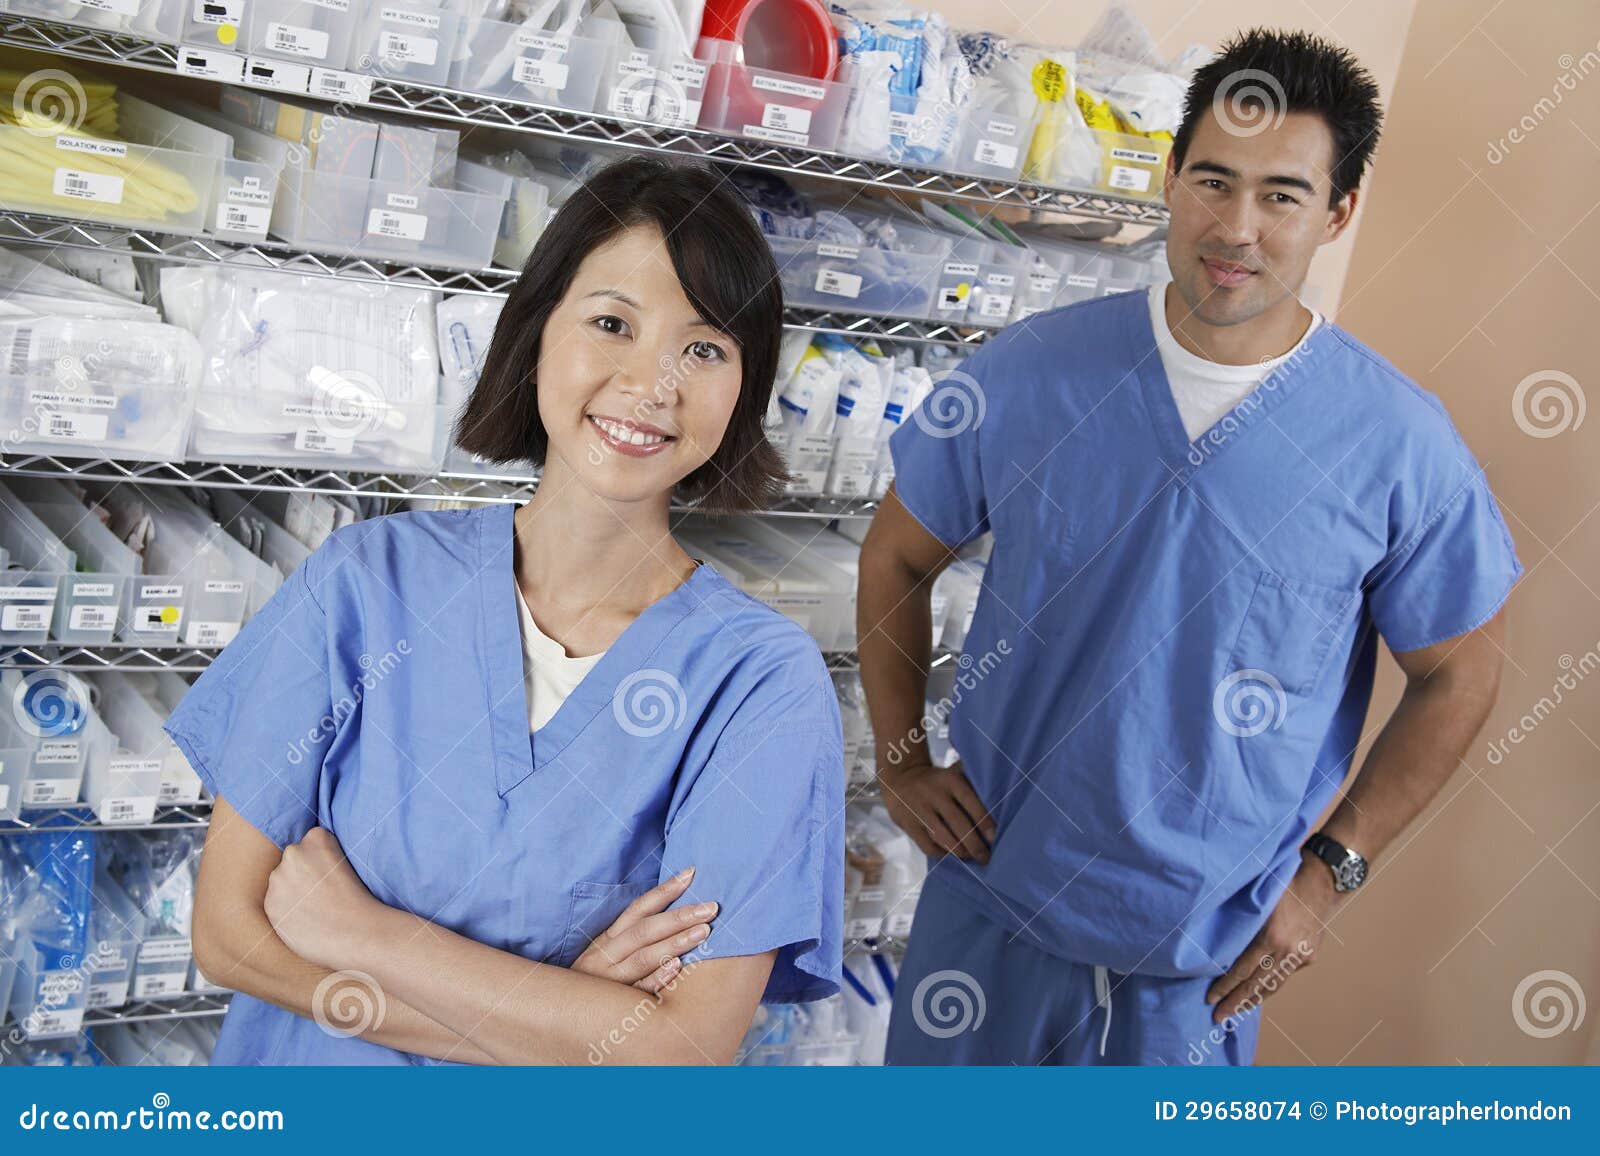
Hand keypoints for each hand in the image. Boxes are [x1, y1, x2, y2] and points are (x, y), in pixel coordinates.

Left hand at [265, 827, 382, 970]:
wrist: (357, 933)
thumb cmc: (361, 901)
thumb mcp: (351, 860)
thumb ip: (326, 855)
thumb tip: (312, 865)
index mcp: (317, 837)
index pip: (312, 842)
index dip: (323, 860)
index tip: (333, 874)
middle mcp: (293, 853)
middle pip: (294, 860)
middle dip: (303, 873)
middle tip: (324, 893)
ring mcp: (279, 878)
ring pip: (282, 882)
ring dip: (293, 892)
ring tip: (316, 909)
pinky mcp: (270, 904)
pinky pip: (276, 903)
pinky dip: (287, 911)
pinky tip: (307, 920)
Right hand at [572, 867, 717, 994]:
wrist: (562, 1022)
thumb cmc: (595, 984)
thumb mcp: (606, 955)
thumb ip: (633, 937)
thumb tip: (673, 913)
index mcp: (607, 940)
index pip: (638, 909)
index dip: (665, 890)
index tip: (691, 874)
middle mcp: (606, 956)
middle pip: (645, 930)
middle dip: (680, 916)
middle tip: (711, 907)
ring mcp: (609, 982)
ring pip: (643, 957)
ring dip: (675, 943)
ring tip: (704, 932)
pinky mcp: (614, 1008)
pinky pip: (638, 991)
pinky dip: (657, 978)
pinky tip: (677, 967)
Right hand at [877, 758, 995, 861]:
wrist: (900, 776)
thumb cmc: (937, 780)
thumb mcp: (952, 772)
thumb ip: (972, 782)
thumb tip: (1001, 796)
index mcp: (950, 781)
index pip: (971, 802)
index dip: (984, 822)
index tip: (994, 838)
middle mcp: (934, 794)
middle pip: (959, 824)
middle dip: (975, 845)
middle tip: (985, 857)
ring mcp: (919, 809)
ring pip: (943, 838)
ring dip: (960, 852)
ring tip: (970, 857)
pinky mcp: (908, 824)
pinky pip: (928, 846)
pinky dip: (941, 854)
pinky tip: (950, 854)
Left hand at [1205, 855, 1338, 1023]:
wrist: (1320, 883)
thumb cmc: (1281, 883)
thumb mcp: (1256, 899)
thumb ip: (1241, 923)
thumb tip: (1214, 944)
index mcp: (1271, 937)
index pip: (1242, 970)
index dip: (1225, 986)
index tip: (1210, 999)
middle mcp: (1287, 951)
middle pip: (1256, 985)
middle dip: (1235, 1003)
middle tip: (1218, 1017)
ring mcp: (1301, 957)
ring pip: (1273, 986)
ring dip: (1253, 1000)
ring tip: (1235, 1011)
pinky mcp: (1309, 957)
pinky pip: (1284, 975)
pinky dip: (1269, 984)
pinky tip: (1257, 992)